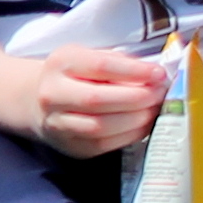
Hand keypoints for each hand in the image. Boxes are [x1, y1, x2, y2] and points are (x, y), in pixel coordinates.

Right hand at [23, 46, 169, 158]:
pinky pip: (102, 144)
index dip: (134, 72)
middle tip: (161, 94)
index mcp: (62, 62)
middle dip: (137, 98)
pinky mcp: (70, 145)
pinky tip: (144, 124)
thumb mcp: (92, 56)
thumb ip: (121, 62)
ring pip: (99, 126)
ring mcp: (57, 123)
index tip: (160, 74)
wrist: (41, 101)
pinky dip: (129, 135)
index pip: (100, 66)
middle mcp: (53, 93)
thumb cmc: (78, 75)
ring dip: (135, 119)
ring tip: (155, 109)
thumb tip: (157, 74)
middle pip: (97, 99)